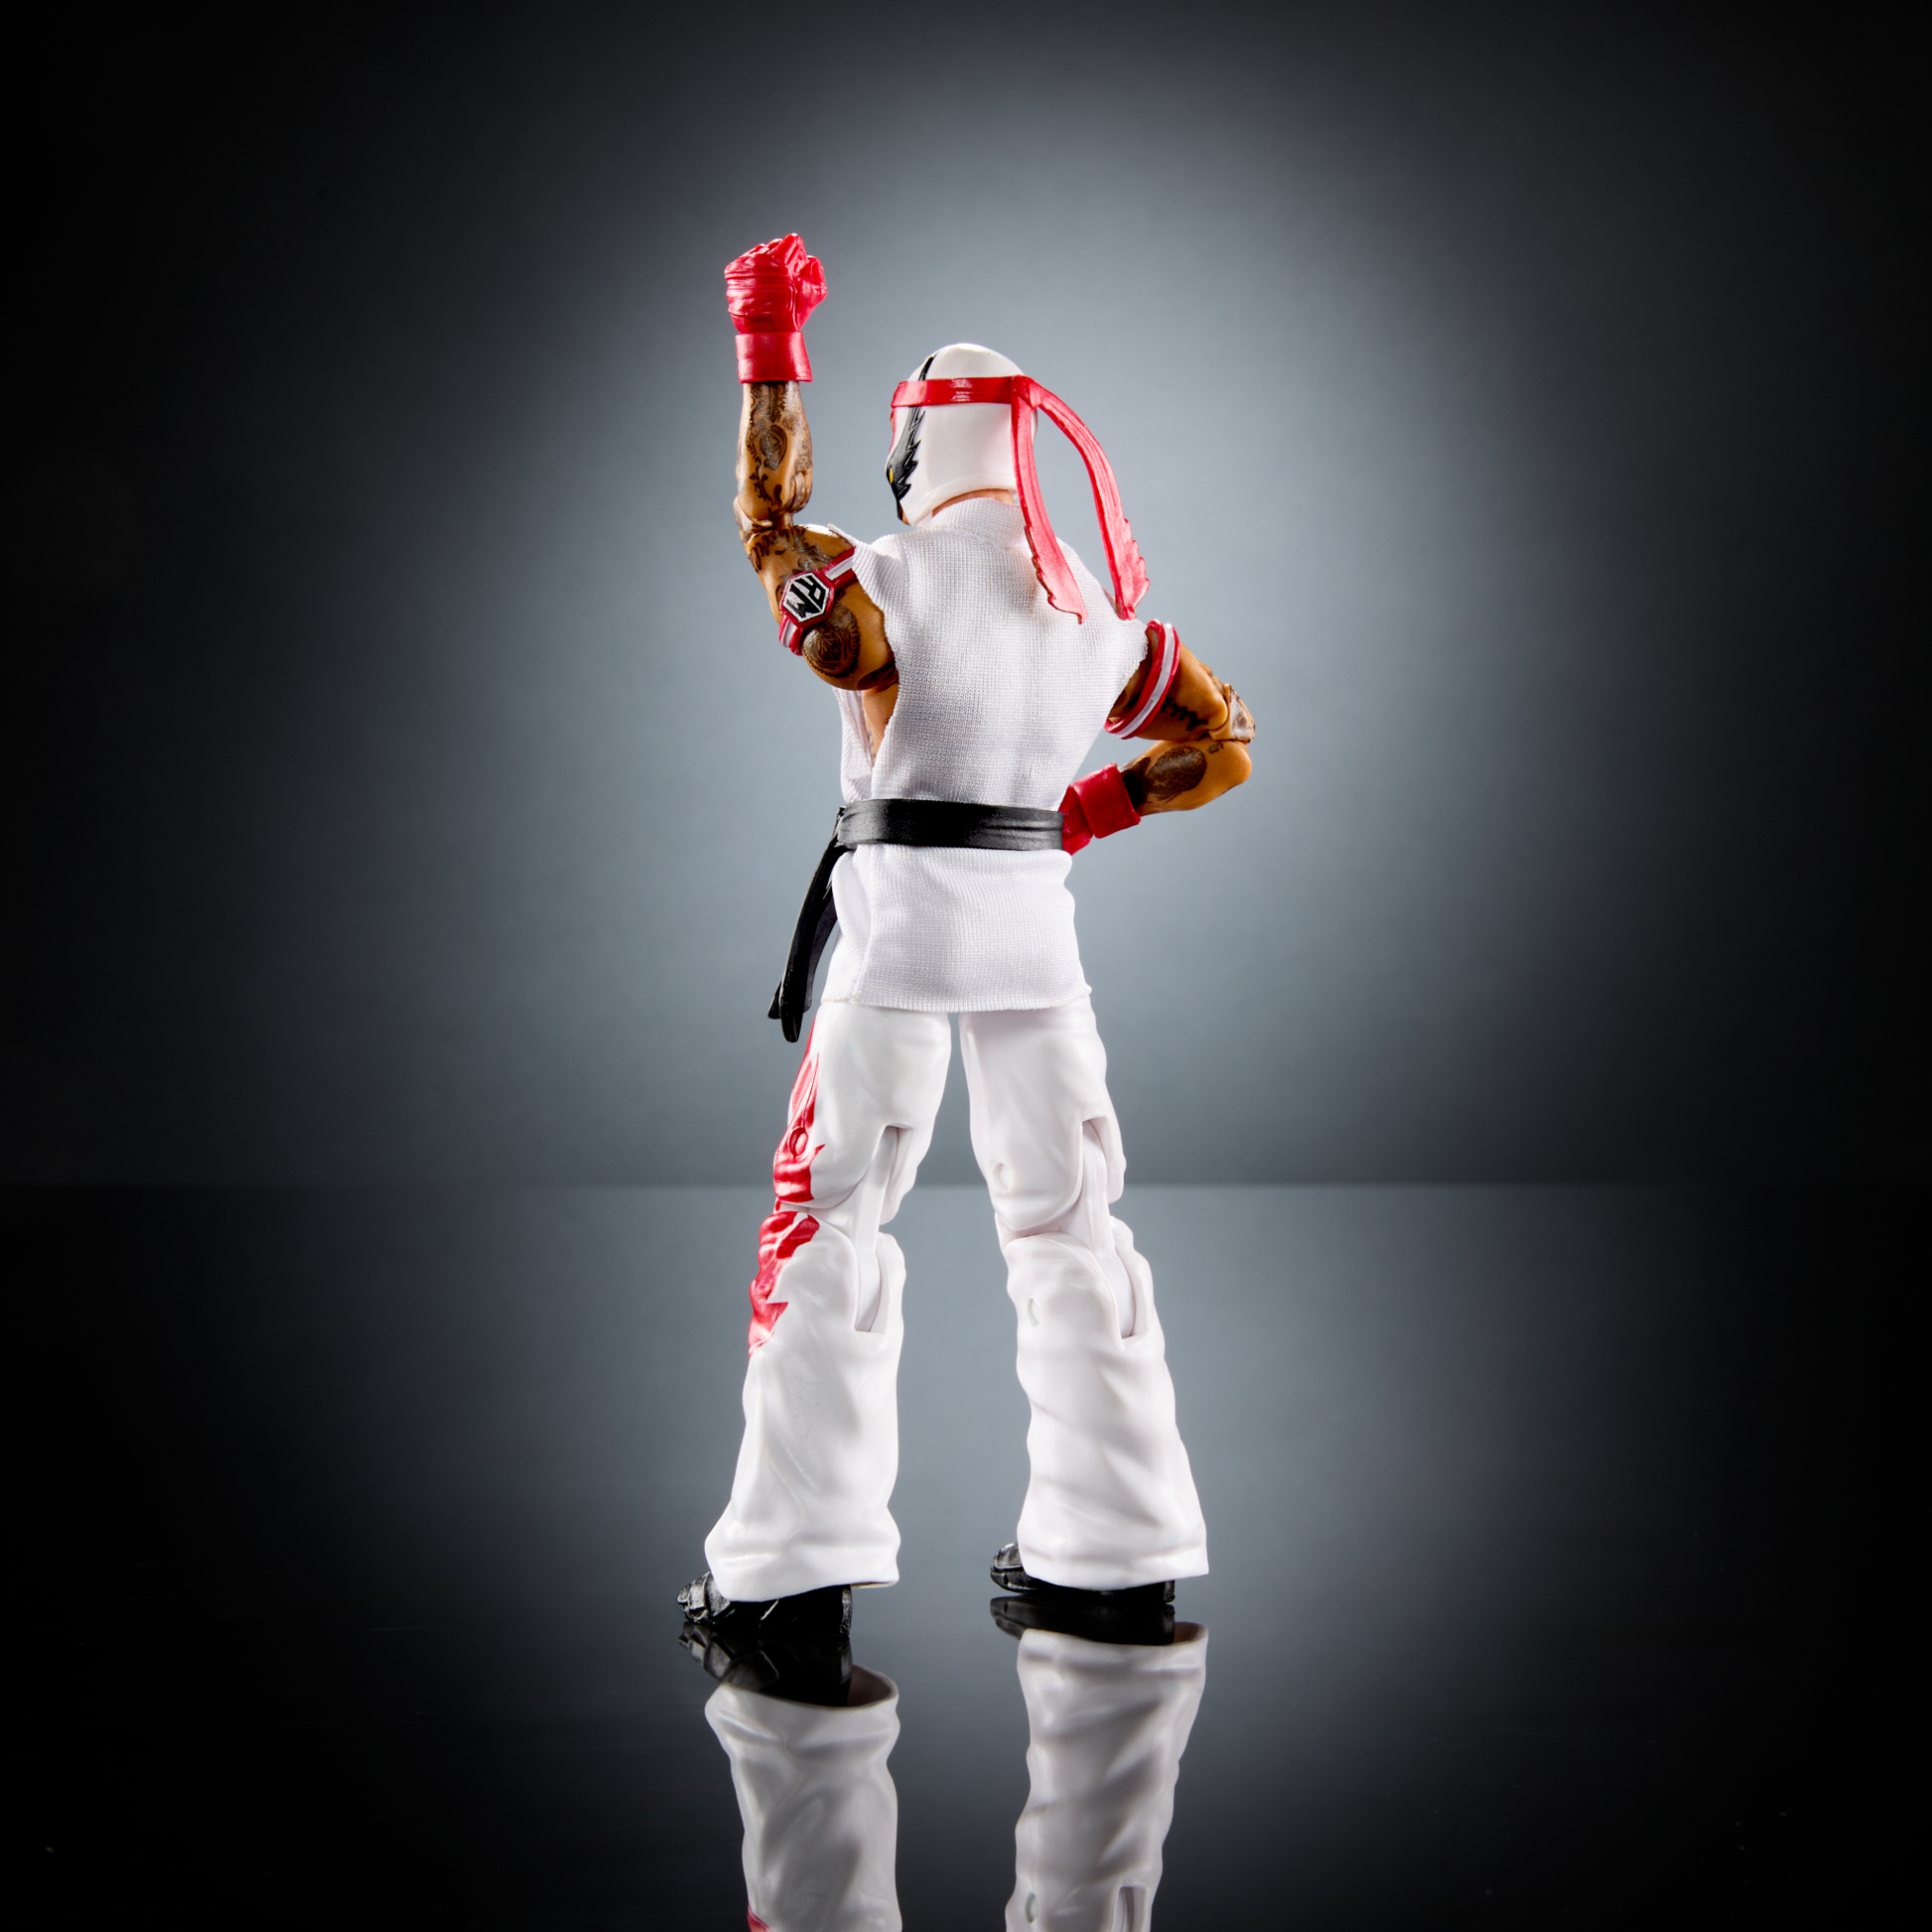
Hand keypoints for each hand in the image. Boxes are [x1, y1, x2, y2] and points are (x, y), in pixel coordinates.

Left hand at [724, 235, 826, 379]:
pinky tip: (760, 281)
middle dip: (783, 257)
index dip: (798, 254)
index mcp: (780, 262)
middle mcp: (760, 259)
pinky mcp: (733, 270)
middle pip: (776, 245)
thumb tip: (811, 260)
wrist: (764, 334)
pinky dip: (754, 267)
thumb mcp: (812, 295)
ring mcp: (745, 264)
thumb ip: (816, 273)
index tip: (797, 266)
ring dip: (768, 262)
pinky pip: (746, 260)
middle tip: (785, 276)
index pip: (792, 241)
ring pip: (760, 251)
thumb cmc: (789, 317)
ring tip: (772, 281)